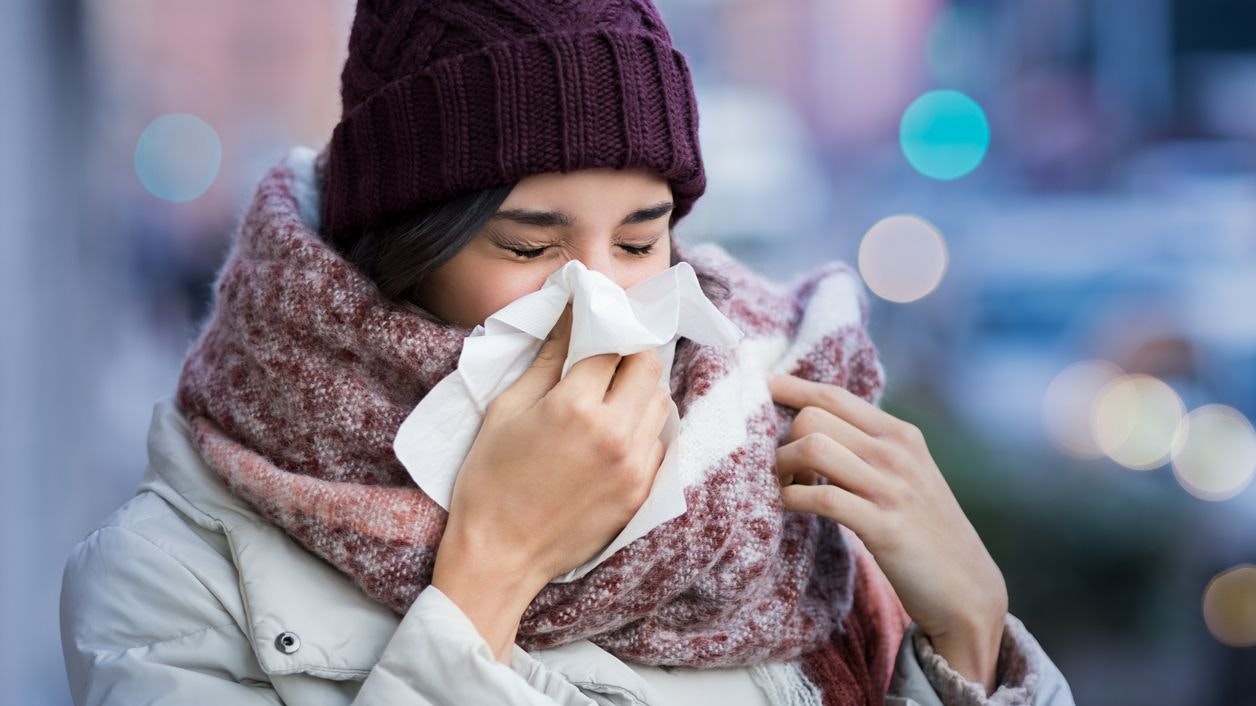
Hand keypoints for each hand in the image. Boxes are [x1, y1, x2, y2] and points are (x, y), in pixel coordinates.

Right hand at [432, 304, 671, 658]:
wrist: (499, 556)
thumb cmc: (489, 480)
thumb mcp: (506, 410)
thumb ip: (545, 360)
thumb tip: (569, 317)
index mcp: (576, 406)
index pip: (612, 344)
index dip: (604, 329)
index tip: (595, 326)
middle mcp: (615, 432)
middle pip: (648, 367)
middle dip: (629, 355)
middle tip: (606, 360)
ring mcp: (634, 465)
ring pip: (661, 404)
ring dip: (640, 391)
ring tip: (610, 399)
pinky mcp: (641, 492)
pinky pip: (659, 443)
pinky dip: (643, 430)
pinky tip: (614, 436)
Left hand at [767, 372, 1007, 692]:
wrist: (966, 588)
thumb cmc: (924, 530)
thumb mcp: (905, 475)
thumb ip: (868, 447)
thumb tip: (813, 425)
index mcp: (900, 434)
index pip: (833, 395)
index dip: (791, 388)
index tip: (762, 388)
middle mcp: (896, 453)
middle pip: (813, 418)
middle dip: (783, 440)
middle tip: (783, 470)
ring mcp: (892, 488)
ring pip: (813, 447)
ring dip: (782, 467)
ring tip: (785, 487)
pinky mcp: (884, 527)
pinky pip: (822, 497)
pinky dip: (792, 499)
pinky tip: (789, 508)